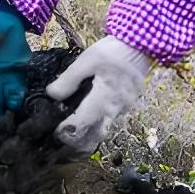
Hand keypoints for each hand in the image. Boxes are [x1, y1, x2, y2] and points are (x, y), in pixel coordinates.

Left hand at [46, 37, 153, 151]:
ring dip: (87, 139)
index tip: (54, 132)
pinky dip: (96, 127)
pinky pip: (110, 122)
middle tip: (61, 146)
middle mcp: (113, 110)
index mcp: (102, 100)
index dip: (66, 133)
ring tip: (71, 139)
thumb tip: (52, 95)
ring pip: (103, 132)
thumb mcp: (87, 60)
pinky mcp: (126, 105)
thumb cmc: (113, 52)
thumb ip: (69, 79)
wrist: (142, 46)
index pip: (81, 126)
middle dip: (77, 146)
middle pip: (94, 138)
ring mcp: (122, 110)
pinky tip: (87, 122)